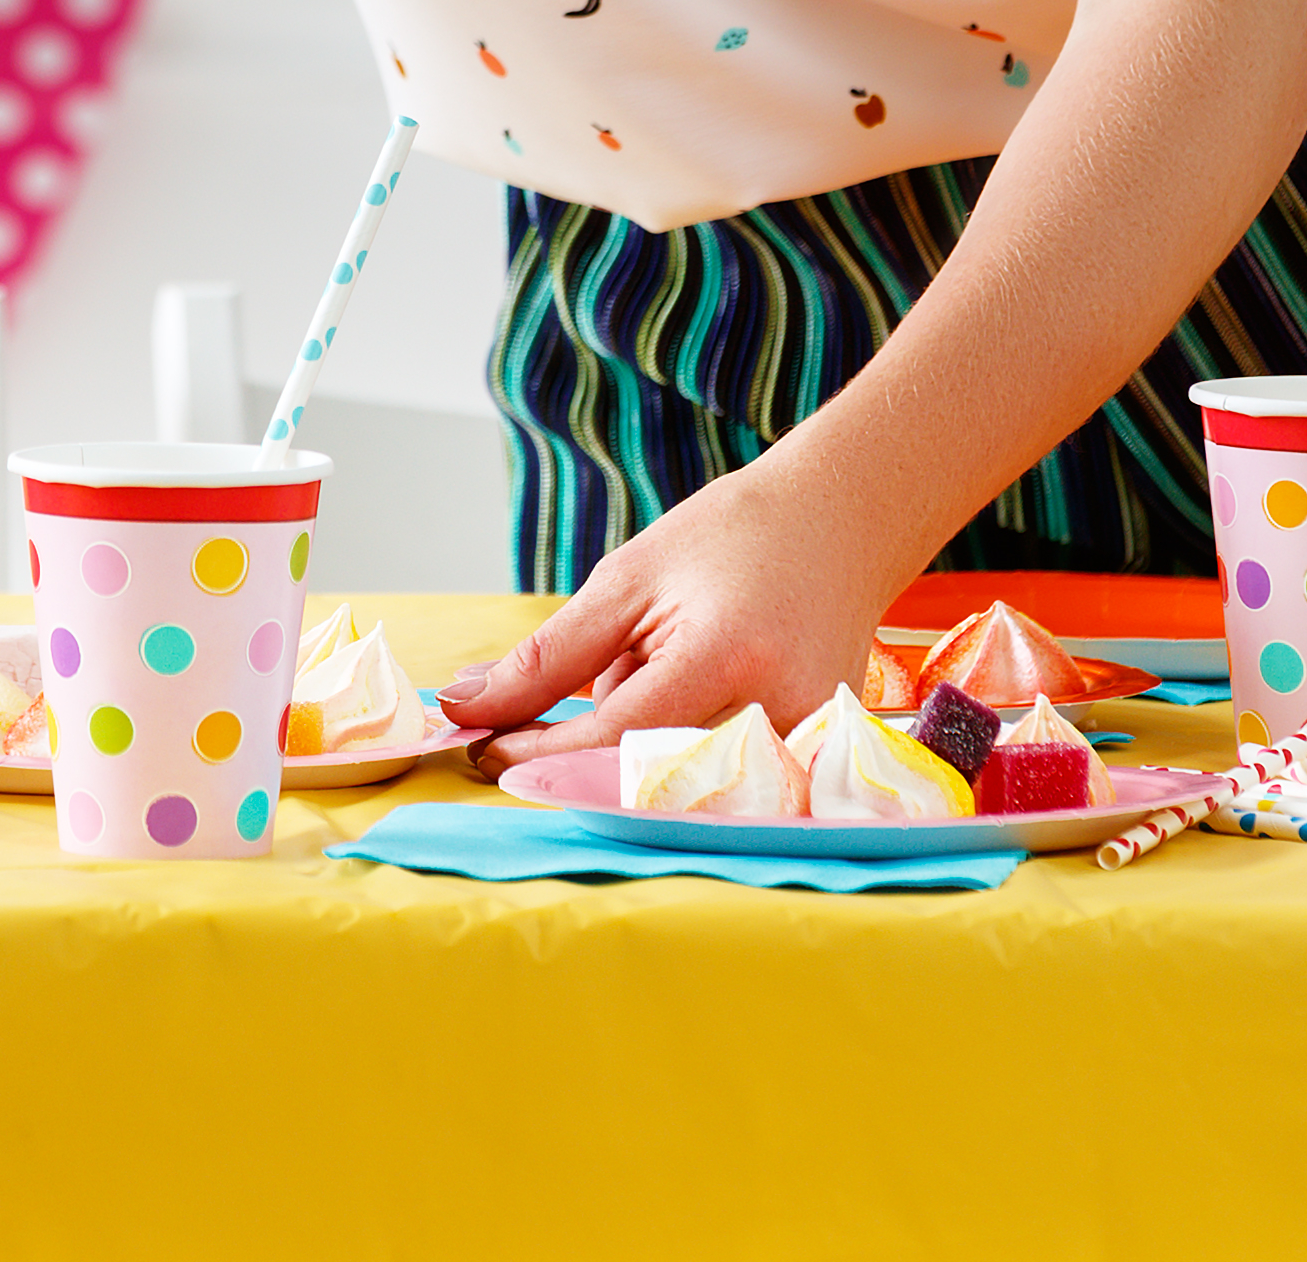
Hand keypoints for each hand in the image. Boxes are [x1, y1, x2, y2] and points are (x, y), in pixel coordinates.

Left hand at [427, 452, 914, 758]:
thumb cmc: (730, 539)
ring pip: (673, 782)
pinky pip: (715, 779)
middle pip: (639, 774)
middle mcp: (774, 713)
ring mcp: (805, 745)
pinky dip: (679, 743)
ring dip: (638, 743)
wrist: (841, 524)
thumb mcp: (626, 580)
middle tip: (573, 692)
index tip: (478, 747)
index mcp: (723, 657)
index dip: (535, 752)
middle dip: (585, 748)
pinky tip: (699, 679)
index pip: (608, 740)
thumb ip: (547, 658)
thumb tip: (465, 708)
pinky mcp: (816, 763)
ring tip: (659, 661)